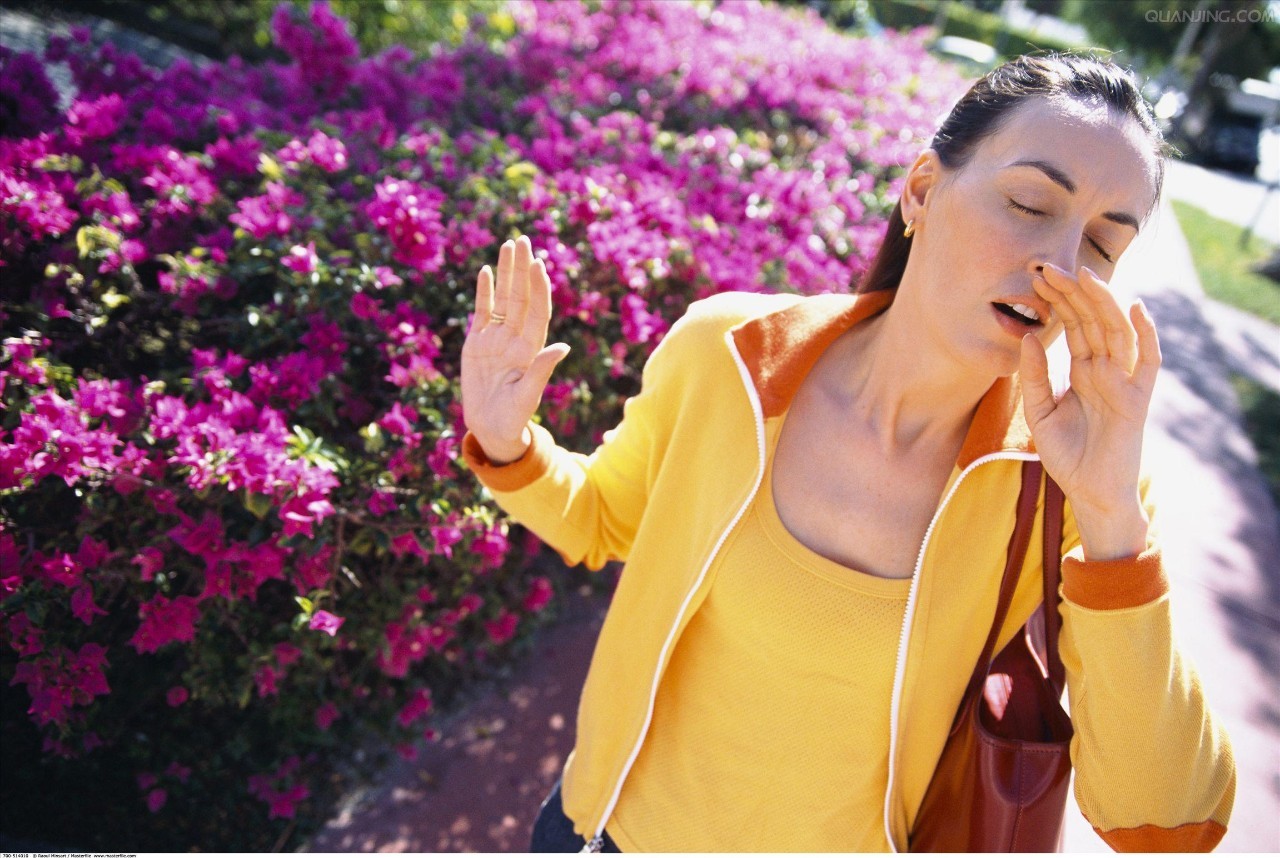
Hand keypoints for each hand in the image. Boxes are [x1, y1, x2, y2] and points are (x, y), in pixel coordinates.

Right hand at [461, 235, 569, 464]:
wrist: (491, 428)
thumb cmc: (513, 417)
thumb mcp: (527, 396)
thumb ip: (541, 370)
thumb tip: (563, 346)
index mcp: (530, 349)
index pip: (537, 310)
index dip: (538, 287)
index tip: (539, 264)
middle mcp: (516, 338)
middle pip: (521, 297)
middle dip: (522, 269)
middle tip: (523, 240)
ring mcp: (496, 338)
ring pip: (502, 298)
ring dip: (506, 272)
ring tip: (509, 245)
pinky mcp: (477, 343)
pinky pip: (482, 312)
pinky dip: (484, 292)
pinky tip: (486, 270)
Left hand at [1020, 263, 1160, 558]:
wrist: (1090, 493)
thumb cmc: (1067, 455)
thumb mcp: (1040, 412)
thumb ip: (1033, 376)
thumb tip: (1028, 335)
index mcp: (1082, 370)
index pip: (1071, 325)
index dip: (1057, 300)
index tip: (1036, 275)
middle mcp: (1104, 370)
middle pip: (1091, 321)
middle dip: (1072, 293)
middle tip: (1048, 266)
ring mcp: (1123, 382)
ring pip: (1116, 333)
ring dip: (1103, 303)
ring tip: (1085, 275)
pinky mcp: (1138, 400)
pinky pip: (1147, 362)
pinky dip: (1145, 335)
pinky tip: (1136, 309)